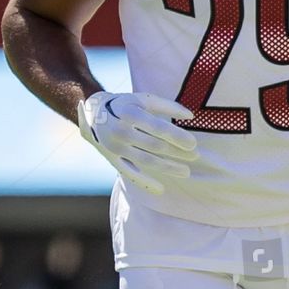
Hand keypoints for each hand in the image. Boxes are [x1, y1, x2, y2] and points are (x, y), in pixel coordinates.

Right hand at [78, 91, 197, 195]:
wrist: (93, 113)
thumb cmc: (126, 105)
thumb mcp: (143, 99)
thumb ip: (167, 106)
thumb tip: (191, 116)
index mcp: (130, 113)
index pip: (158, 128)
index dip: (177, 137)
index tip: (193, 144)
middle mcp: (121, 130)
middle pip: (155, 146)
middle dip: (177, 152)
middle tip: (196, 156)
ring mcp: (115, 147)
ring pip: (146, 161)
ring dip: (167, 168)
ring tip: (185, 171)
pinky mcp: (112, 159)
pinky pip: (130, 173)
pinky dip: (145, 182)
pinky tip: (161, 189)